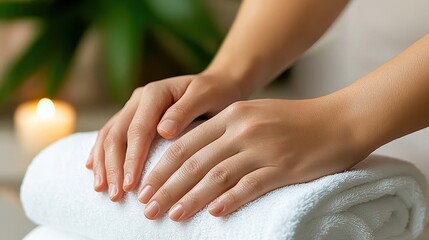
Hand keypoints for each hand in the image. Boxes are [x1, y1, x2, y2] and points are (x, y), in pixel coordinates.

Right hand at [86, 72, 243, 200]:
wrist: (216, 85)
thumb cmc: (215, 93)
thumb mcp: (206, 97)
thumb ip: (185, 111)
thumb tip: (163, 131)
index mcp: (155, 93)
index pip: (138, 130)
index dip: (132, 159)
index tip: (130, 185)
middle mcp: (139, 99)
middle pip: (117, 134)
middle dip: (113, 166)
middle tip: (116, 196)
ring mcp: (133, 108)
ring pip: (109, 135)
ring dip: (103, 163)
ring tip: (101, 190)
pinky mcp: (133, 117)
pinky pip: (111, 135)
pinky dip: (100, 153)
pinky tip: (94, 169)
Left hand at [138, 98, 369, 220]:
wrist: (340, 119)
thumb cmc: (296, 119)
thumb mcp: (255, 113)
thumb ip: (225, 129)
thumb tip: (195, 157)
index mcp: (232, 114)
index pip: (186, 143)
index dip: (162, 167)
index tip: (145, 186)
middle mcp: (243, 129)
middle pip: (195, 162)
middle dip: (167, 187)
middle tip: (148, 208)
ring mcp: (263, 148)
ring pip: (217, 176)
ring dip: (191, 198)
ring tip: (171, 216)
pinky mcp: (283, 167)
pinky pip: (250, 186)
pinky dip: (229, 201)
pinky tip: (214, 213)